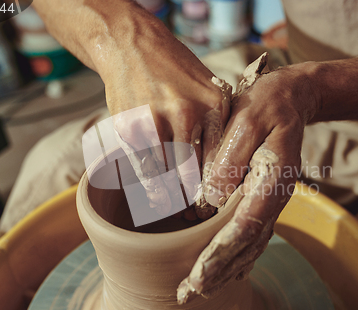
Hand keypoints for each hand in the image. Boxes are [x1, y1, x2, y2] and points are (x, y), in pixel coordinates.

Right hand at [94, 17, 231, 217]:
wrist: (133, 45)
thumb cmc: (175, 70)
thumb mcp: (208, 89)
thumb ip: (218, 123)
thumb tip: (227, 162)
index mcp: (213, 106)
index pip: (220, 161)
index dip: (218, 188)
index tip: (216, 204)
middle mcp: (187, 115)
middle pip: (194, 174)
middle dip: (195, 200)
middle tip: (196, 214)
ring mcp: (156, 122)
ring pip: (167, 177)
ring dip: (171, 198)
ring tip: (175, 209)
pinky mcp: (130, 128)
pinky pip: (144, 169)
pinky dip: (150, 187)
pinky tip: (156, 196)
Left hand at [177, 55, 318, 302]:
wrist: (291, 99)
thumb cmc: (267, 105)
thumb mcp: (247, 120)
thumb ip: (230, 159)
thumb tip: (209, 200)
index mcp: (273, 180)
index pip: (246, 225)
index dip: (221, 252)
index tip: (198, 274)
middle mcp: (274, 198)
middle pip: (248, 245)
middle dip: (218, 272)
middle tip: (188, 293)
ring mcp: (270, 201)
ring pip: (250, 246)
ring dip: (226, 270)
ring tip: (199, 291)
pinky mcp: (262, 199)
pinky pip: (252, 236)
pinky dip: (237, 257)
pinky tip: (224, 271)